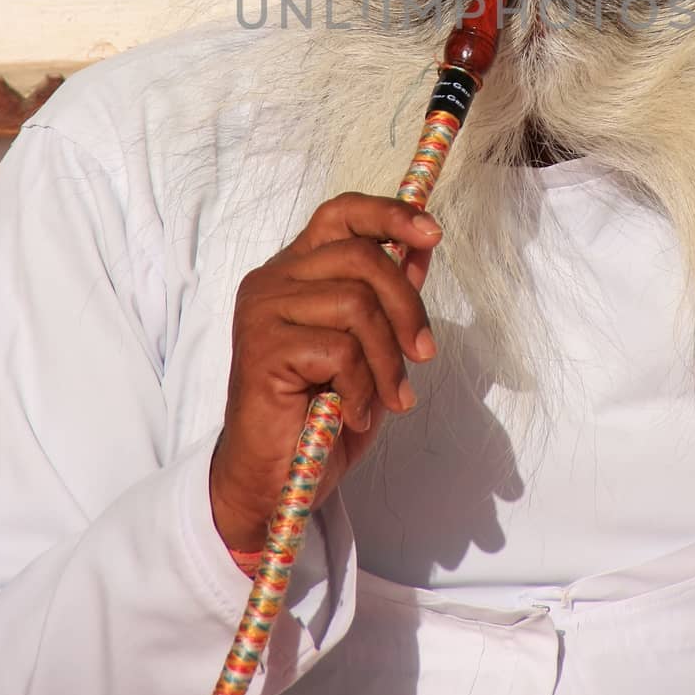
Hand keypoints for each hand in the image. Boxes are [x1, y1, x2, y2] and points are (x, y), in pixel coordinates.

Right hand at [209, 193, 440, 551]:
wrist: (276, 480)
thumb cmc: (322, 413)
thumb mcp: (371, 349)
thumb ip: (388, 297)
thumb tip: (422, 245)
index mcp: (296, 271)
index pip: (341, 213)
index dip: (390, 214)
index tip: (432, 233)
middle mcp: (272, 280)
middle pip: (362, 258)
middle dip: (408, 307)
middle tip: (424, 354)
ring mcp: (262, 312)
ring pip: (356, 305)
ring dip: (386, 360)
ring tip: (386, 398)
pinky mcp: (262, 349)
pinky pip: (339, 350)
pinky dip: (361, 389)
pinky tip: (351, 415)